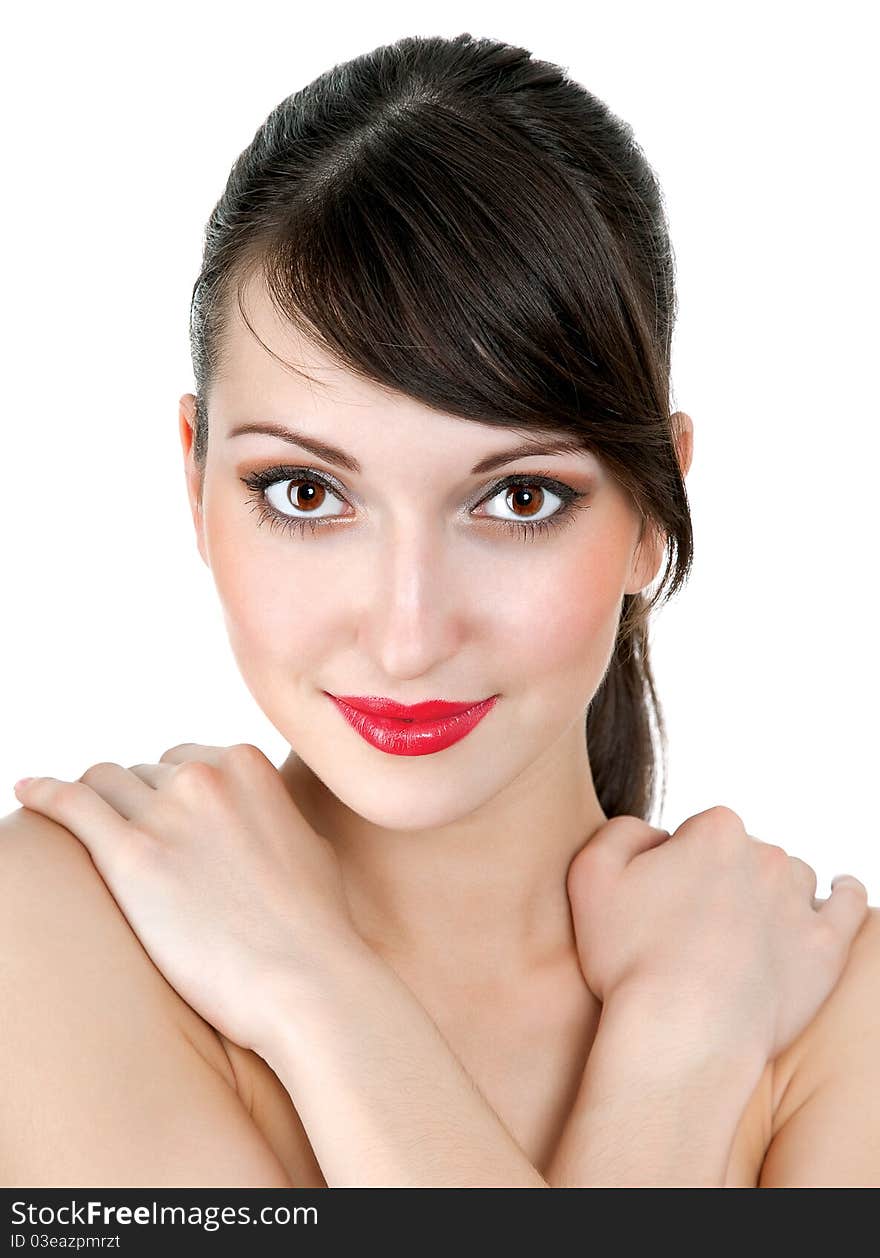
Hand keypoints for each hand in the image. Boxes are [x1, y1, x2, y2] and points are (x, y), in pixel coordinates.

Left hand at [12, 742, 357, 1053]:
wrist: (308, 978)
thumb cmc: (316, 927)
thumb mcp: (308, 844)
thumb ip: (272, 816)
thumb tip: (259, 818)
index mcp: (247, 766)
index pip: (184, 761)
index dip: (169, 794)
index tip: (160, 819)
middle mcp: (205, 777)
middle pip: (143, 774)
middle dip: (136, 804)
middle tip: (131, 842)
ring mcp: (167, 814)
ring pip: (104, 783)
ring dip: (96, 804)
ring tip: (82, 827)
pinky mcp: (131, 855)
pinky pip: (71, 805)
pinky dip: (44, 794)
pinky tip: (27, 792)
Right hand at [566, 805, 869, 1063]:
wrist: (683, 1032)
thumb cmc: (630, 958)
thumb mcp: (591, 875)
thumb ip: (621, 833)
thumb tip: (655, 834)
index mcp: (715, 830)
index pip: (698, 833)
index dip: (675, 866)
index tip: (660, 903)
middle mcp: (765, 855)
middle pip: (744, 855)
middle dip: (722, 881)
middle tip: (693, 928)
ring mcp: (799, 901)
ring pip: (789, 879)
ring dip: (771, 894)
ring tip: (745, 929)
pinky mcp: (824, 948)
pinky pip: (847, 905)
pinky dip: (842, 895)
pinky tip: (836, 892)